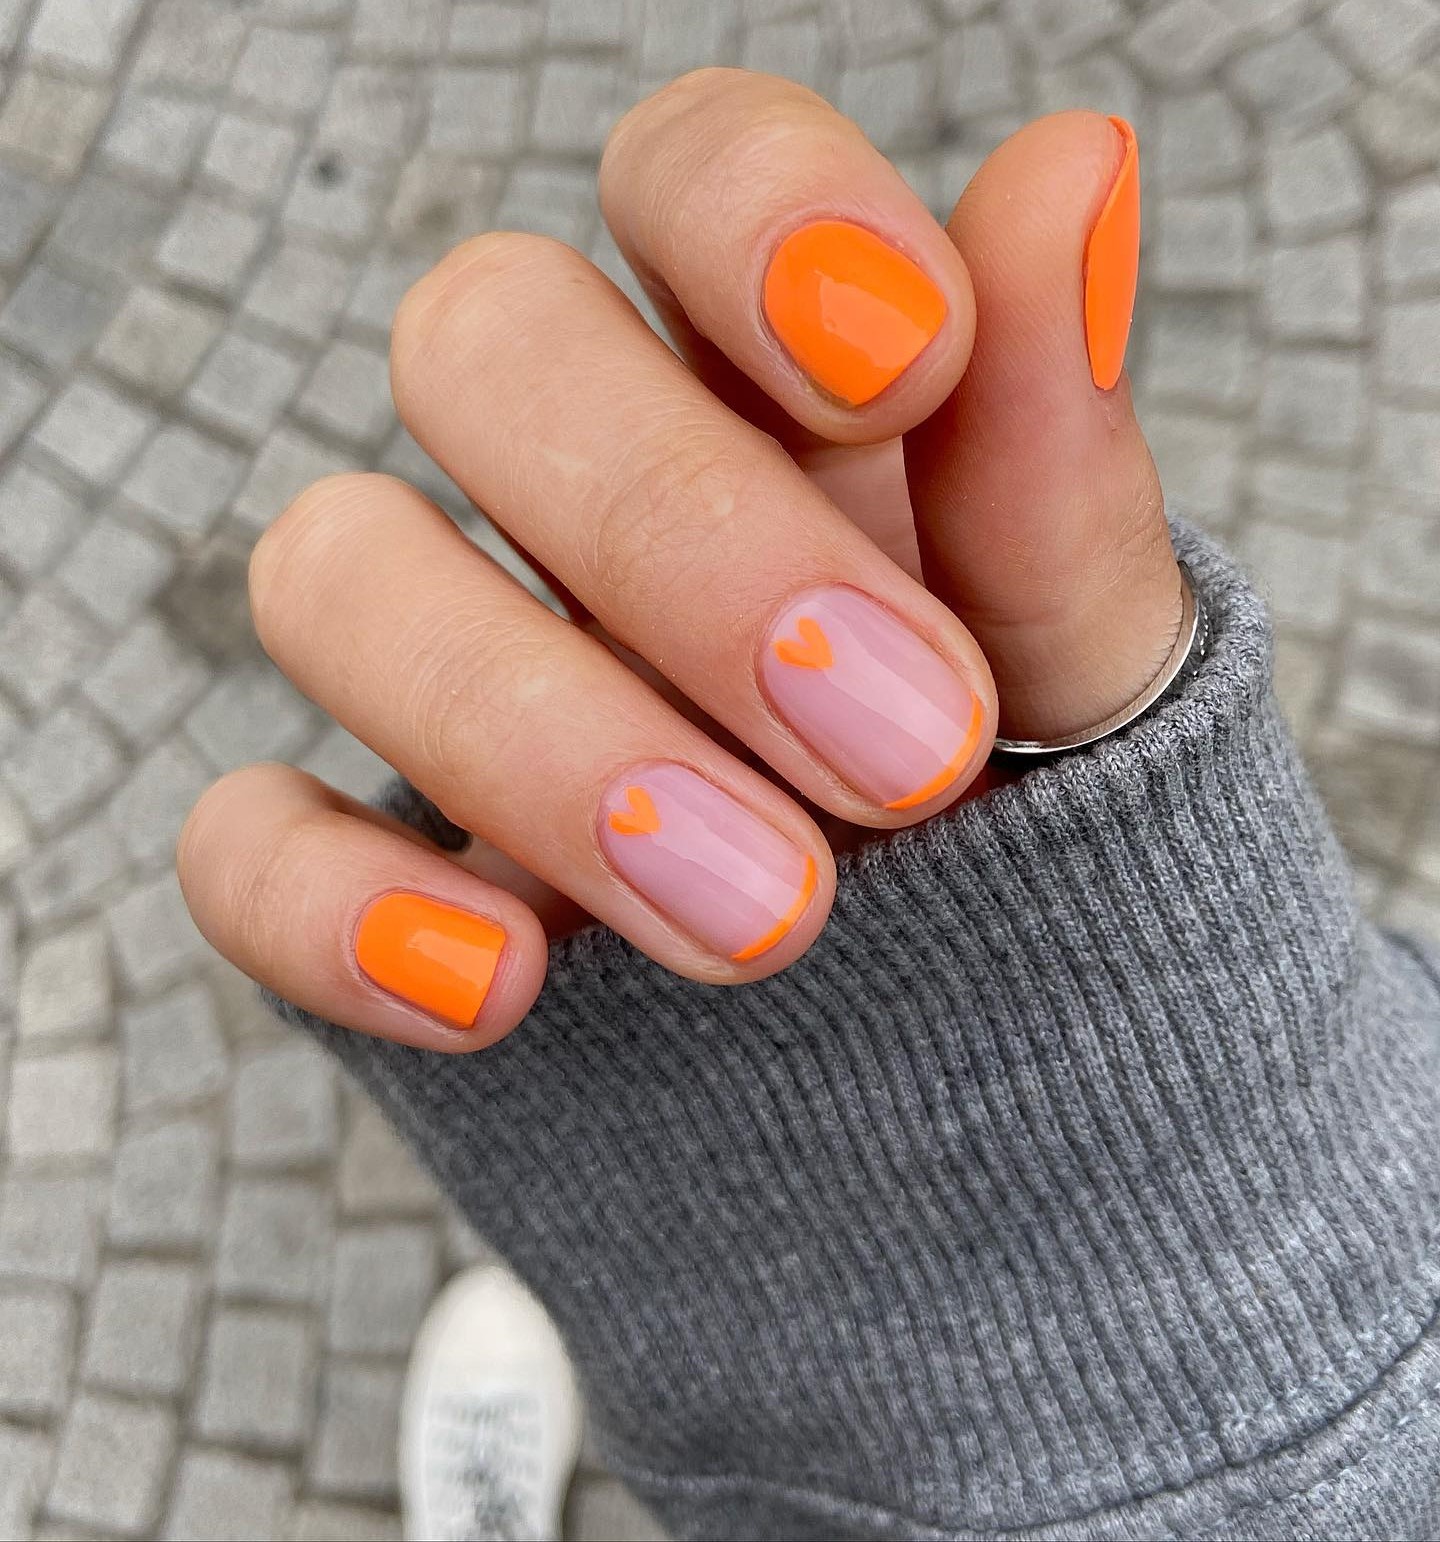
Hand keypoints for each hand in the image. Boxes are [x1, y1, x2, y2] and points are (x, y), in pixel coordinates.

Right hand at [178, 71, 1179, 1051]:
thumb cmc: (1024, 818)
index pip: (685, 170)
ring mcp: (456, 673)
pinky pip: (241, 841)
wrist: (974, 1054)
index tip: (904, 358)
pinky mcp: (368, 868)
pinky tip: (509, 982)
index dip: (760, 211)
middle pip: (479, 341)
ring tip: (775, 915)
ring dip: (537, 742)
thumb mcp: (1077, 663)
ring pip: (335, 571)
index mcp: (762, 386)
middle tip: (904, 754)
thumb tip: (1075, 169)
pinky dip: (339, 908)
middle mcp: (577, 492)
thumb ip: (1053, 460)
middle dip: (680, 536)